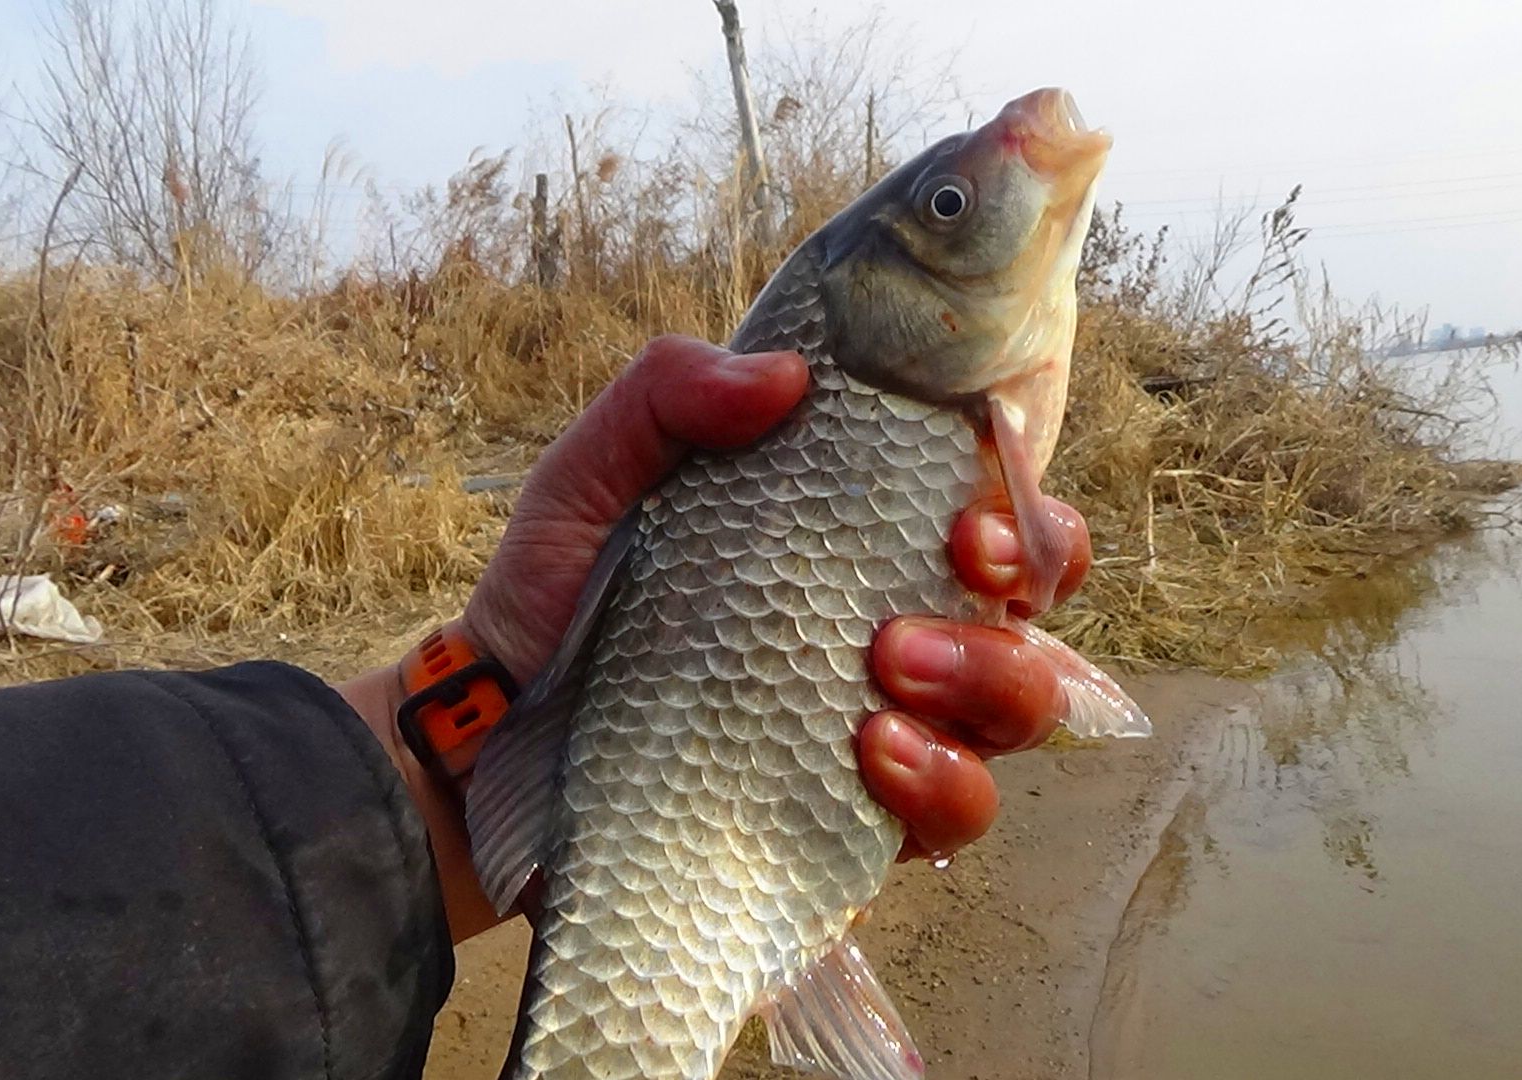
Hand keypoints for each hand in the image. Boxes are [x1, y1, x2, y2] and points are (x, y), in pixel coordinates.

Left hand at [342, 336, 1091, 940]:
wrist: (487, 738)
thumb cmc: (554, 593)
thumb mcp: (596, 473)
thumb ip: (668, 395)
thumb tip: (786, 378)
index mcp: (856, 544)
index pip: (996, 518)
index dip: (1025, 514)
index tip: (969, 516)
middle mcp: (895, 633)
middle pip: (1033, 616)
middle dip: (1011, 608)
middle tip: (907, 617)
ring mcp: (887, 730)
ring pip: (1018, 715)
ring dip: (987, 689)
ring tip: (884, 687)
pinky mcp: (857, 821)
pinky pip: (954, 815)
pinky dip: (941, 787)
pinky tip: (872, 760)